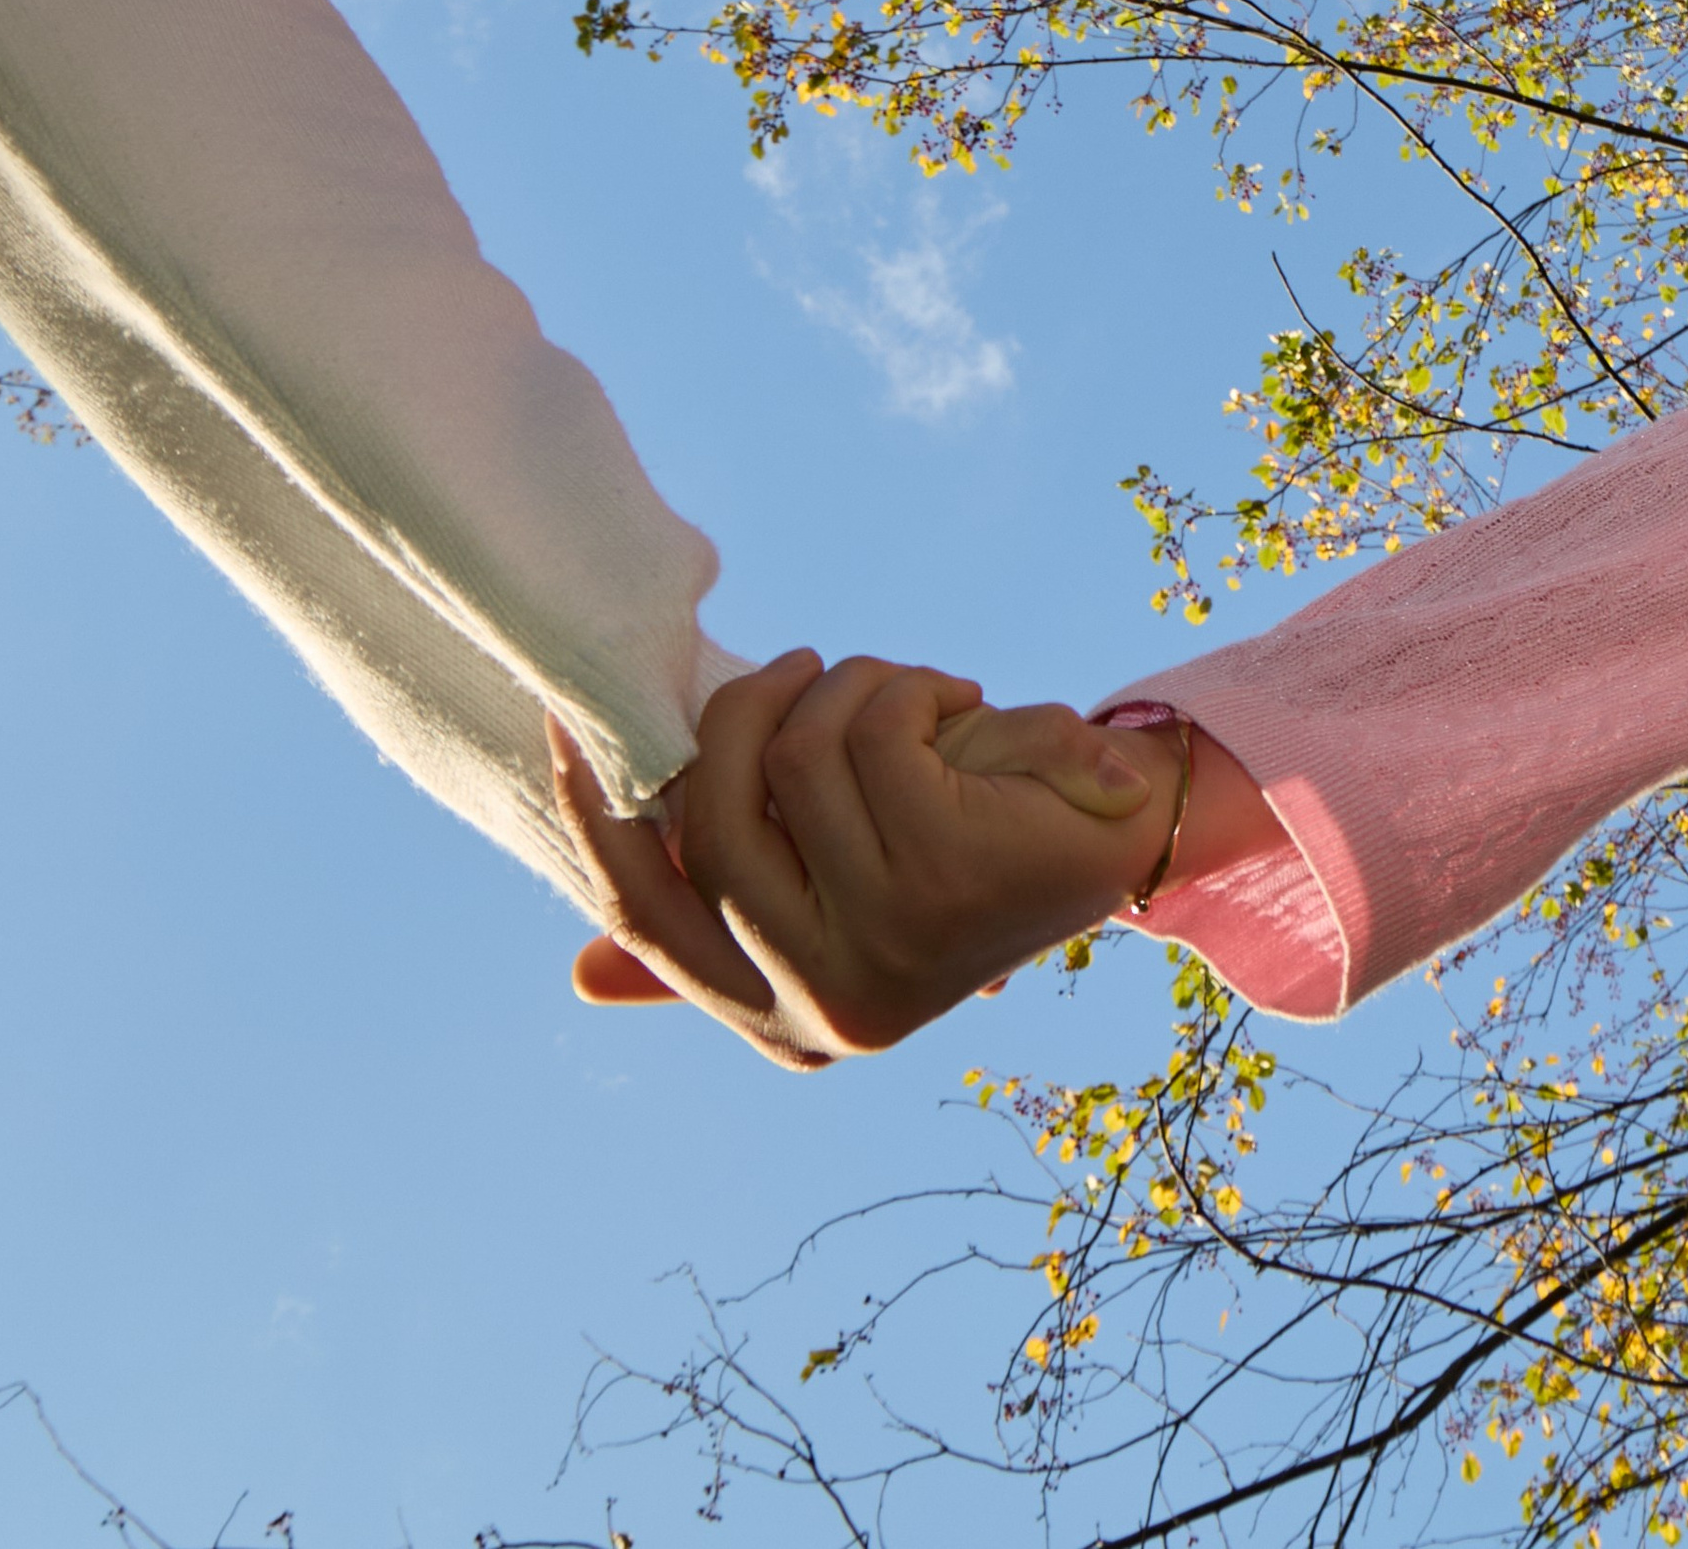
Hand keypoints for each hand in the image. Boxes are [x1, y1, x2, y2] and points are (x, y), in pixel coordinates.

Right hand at [553, 657, 1178, 1063]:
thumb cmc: (963, 835)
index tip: (566, 723)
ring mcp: (883, 954)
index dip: (592, 820)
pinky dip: (911, 687)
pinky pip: (869, 732)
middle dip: (751, 708)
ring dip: (854, 687)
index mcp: (779, 1019)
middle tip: (811, 668)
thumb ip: (728, 915)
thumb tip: (579, 979)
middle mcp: (823, 1009)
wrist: (1121, 826)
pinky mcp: (941, 884)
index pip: (646, 922)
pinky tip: (963, 709)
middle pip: (708, 814)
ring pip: (795, 755)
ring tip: (913, 698)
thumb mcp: (838, 875)